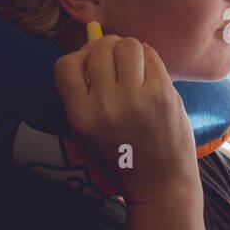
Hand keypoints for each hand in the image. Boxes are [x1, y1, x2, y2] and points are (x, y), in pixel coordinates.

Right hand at [52, 34, 198, 205]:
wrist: (160, 184)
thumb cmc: (123, 158)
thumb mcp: (88, 133)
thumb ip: (83, 95)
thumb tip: (90, 48)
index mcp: (81, 116)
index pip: (65, 65)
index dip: (77, 57)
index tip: (89, 63)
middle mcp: (105, 104)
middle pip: (99, 49)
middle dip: (106, 48)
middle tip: (115, 60)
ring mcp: (137, 97)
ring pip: (127, 45)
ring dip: (129, 49)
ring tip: (133, 63)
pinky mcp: (163, 93)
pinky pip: (152, 55)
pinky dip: (148, 57)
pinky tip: (148, 70)